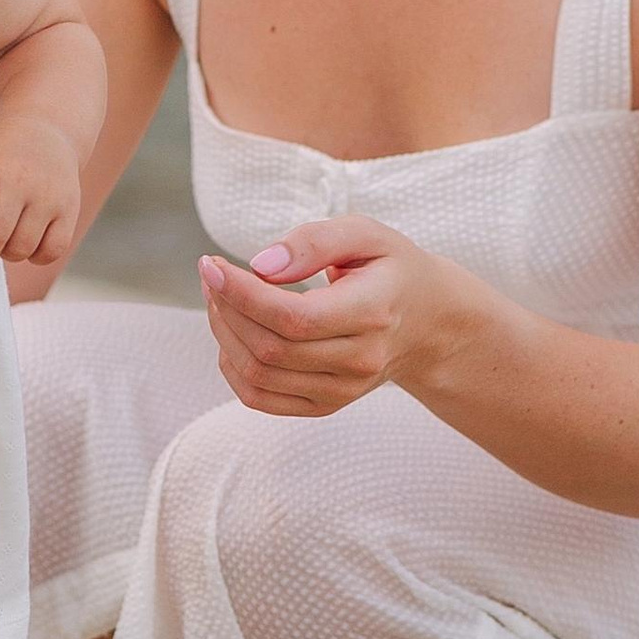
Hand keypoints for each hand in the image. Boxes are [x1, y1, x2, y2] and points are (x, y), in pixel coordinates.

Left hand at [0, 116, 81, 277]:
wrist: (46, 130)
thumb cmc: (1, 156)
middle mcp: (20, 178)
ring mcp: (48, 194)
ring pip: (23, 247)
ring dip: (7, 255)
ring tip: (3, 241)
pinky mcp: (70, 208)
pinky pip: (51, 251)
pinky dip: (36, 257)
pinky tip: (29, 244)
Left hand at [197, 218, 471, 416]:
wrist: (427, 322)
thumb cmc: (390, 269)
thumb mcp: (365, 233)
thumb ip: (315, 241)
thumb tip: (261, 265)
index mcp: (373, 313)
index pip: (293, 318)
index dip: (241, 294)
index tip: (210, 263)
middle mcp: (360, 361)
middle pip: (270, 347)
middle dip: (226, 307)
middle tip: (213, 272)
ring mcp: (342, 390)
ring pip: (258, 375)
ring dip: (223, 333)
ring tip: (218, 295)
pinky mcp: (324, 404)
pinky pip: (259, 398)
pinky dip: (232, 365)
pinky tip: (232, 330)